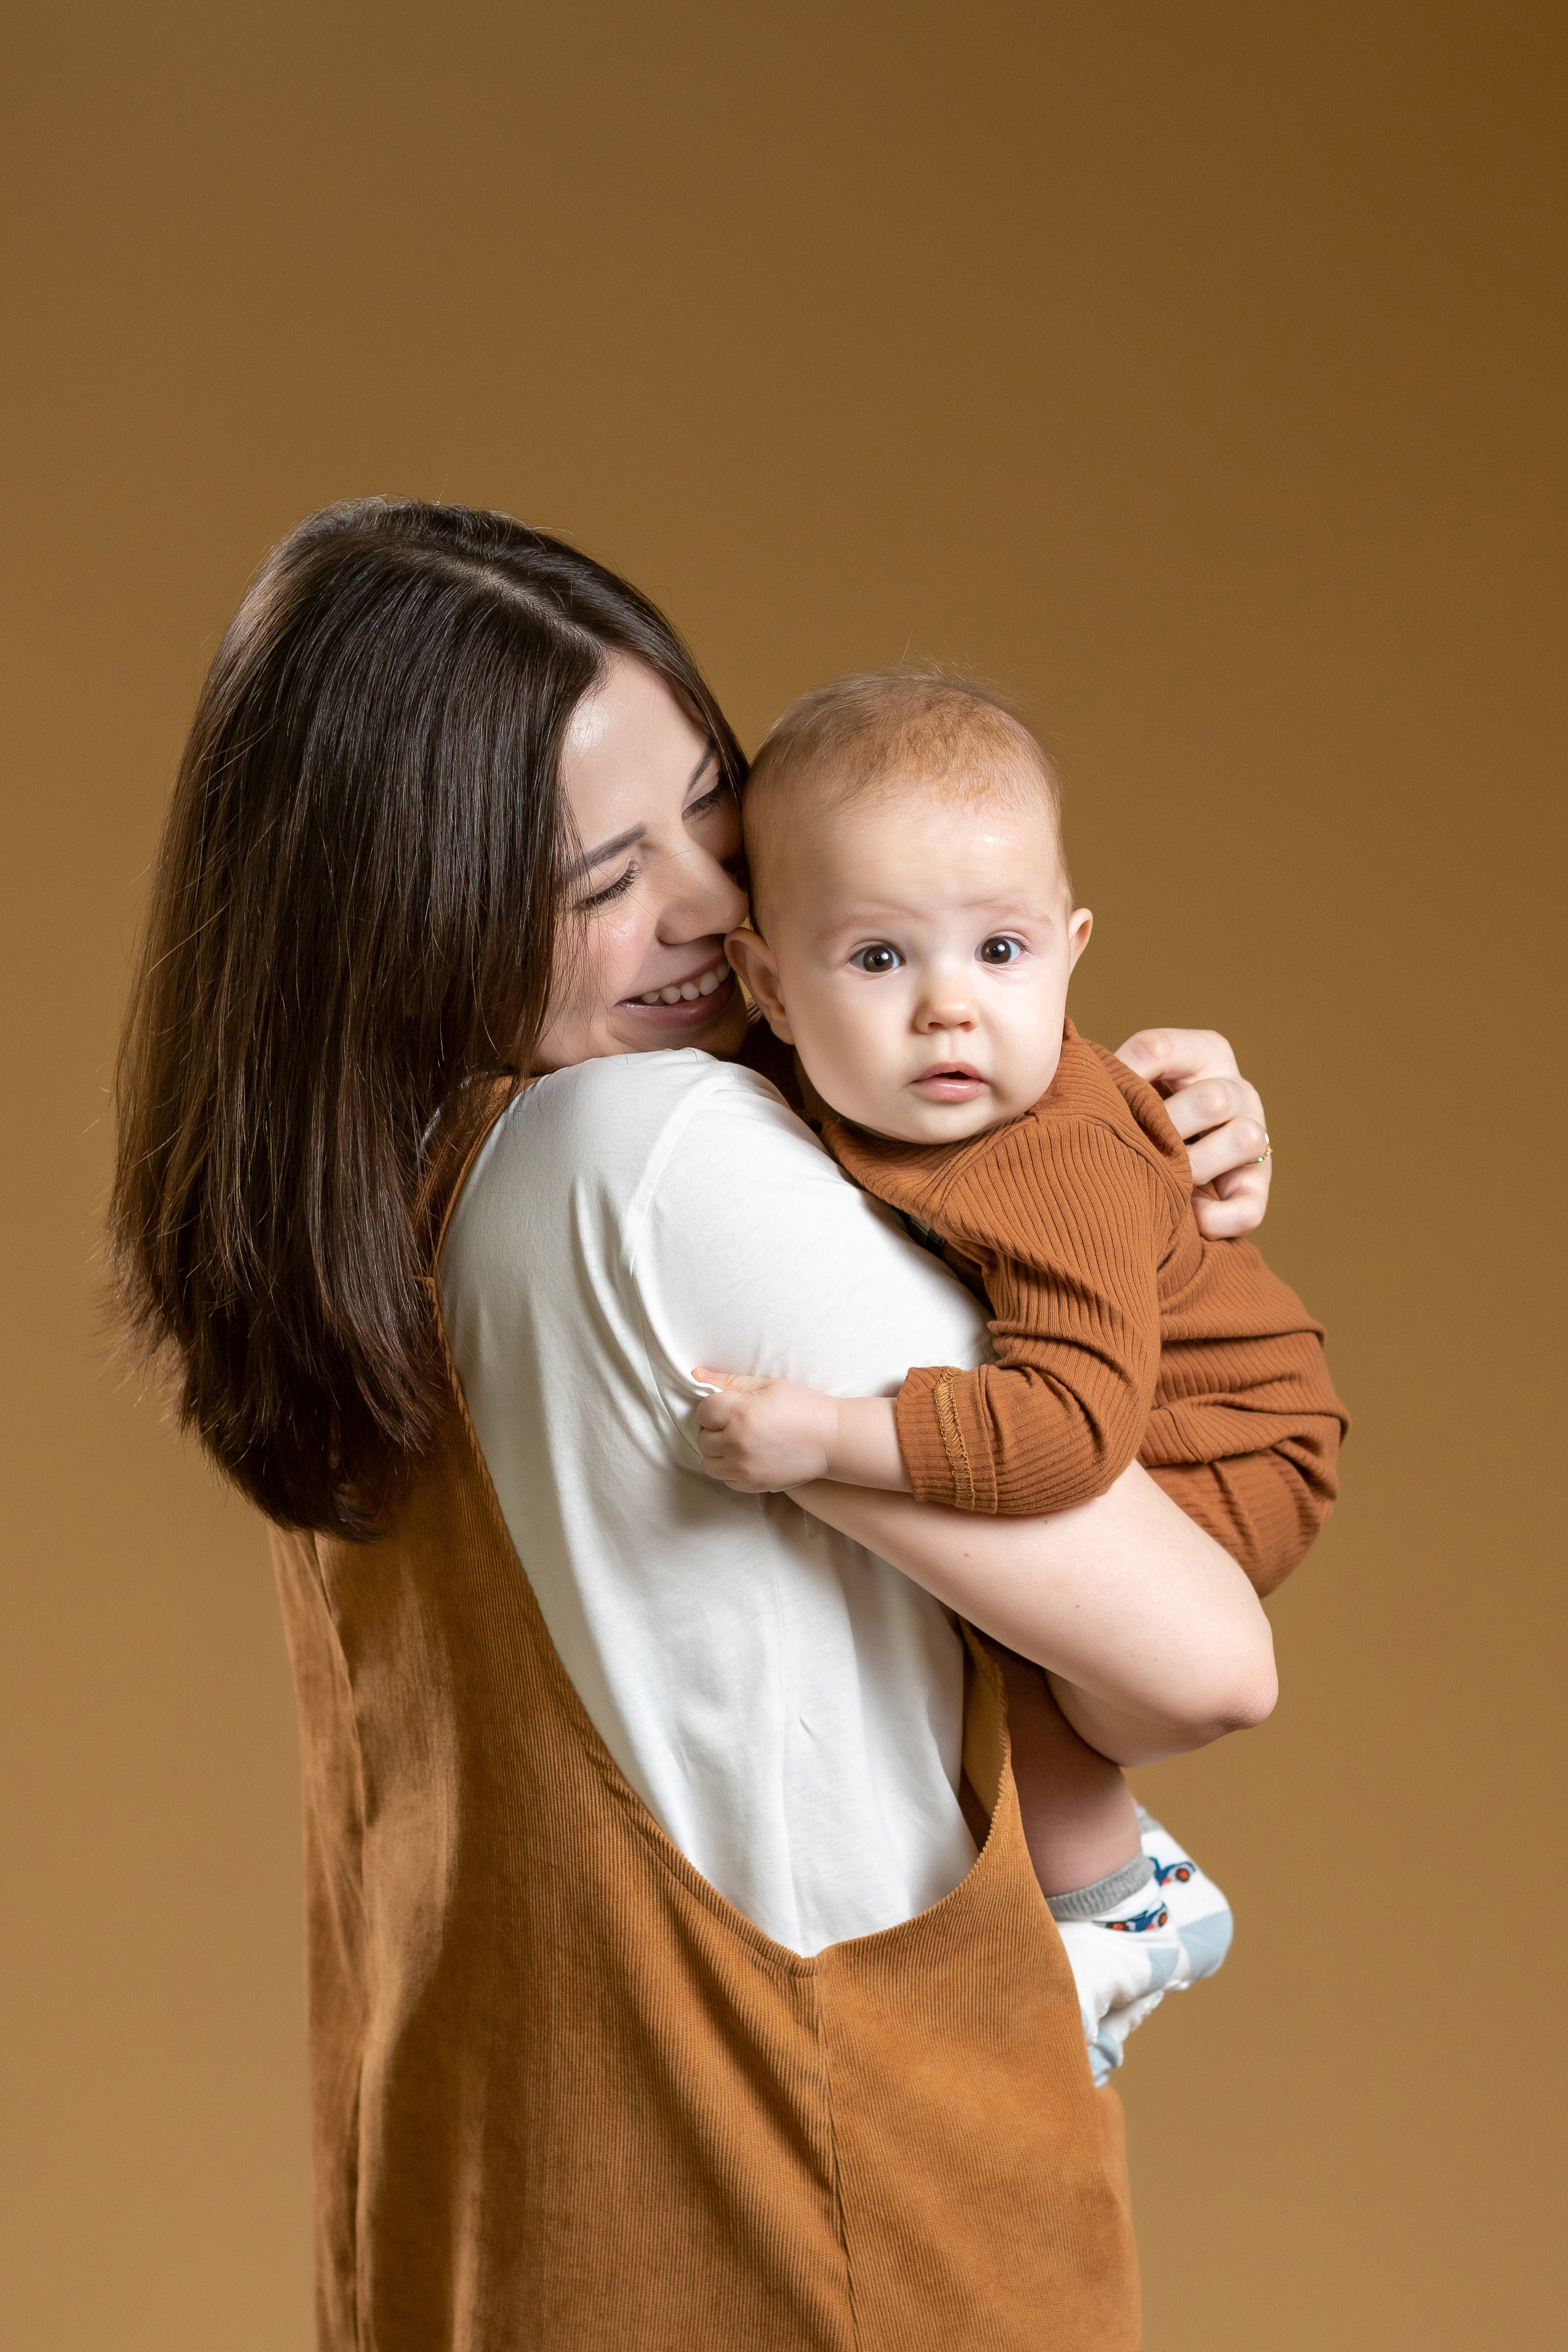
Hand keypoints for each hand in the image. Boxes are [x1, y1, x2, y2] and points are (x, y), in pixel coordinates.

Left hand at [692, 1368, 838, 1491]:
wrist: (832, 1440)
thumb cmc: (803, 1406)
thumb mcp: (768, 1385)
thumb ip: (729, 1381)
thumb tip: (696, 1373)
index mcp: (740, 1413)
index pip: (703, 1411)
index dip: (715, 1407)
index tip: (731, 1407)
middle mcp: (737, 1443)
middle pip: (703, 1437)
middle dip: (716, 1429)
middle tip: (740, 1423)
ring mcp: (744, 1468)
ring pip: (708, 1462)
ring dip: (719, 1452)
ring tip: (741, 1442)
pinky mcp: (752, 1485)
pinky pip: (725, 1479)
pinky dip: (732, 1469)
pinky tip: (750, 1457)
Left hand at [1115, 1028, 1271, 1238]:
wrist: (1166, 1164)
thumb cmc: (1136, 1116)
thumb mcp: (1129, 1085)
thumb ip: (1108, 1075)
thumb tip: (1057, 1071)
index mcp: (1203, 1052)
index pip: (1157, 1049)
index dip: (1119, 1079)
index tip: (1094, 1101)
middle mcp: (1236, 1089)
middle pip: (1210, 1100)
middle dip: (1165, 1130)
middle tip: (1133, 1149)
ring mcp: (1256, 1135)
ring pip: (1246, 1140)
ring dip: (1197, 1167)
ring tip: (1163, 1182)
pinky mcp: (1258, 1185)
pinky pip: (1249, 1206)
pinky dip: (1217, 1217)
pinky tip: (1188, 1218)